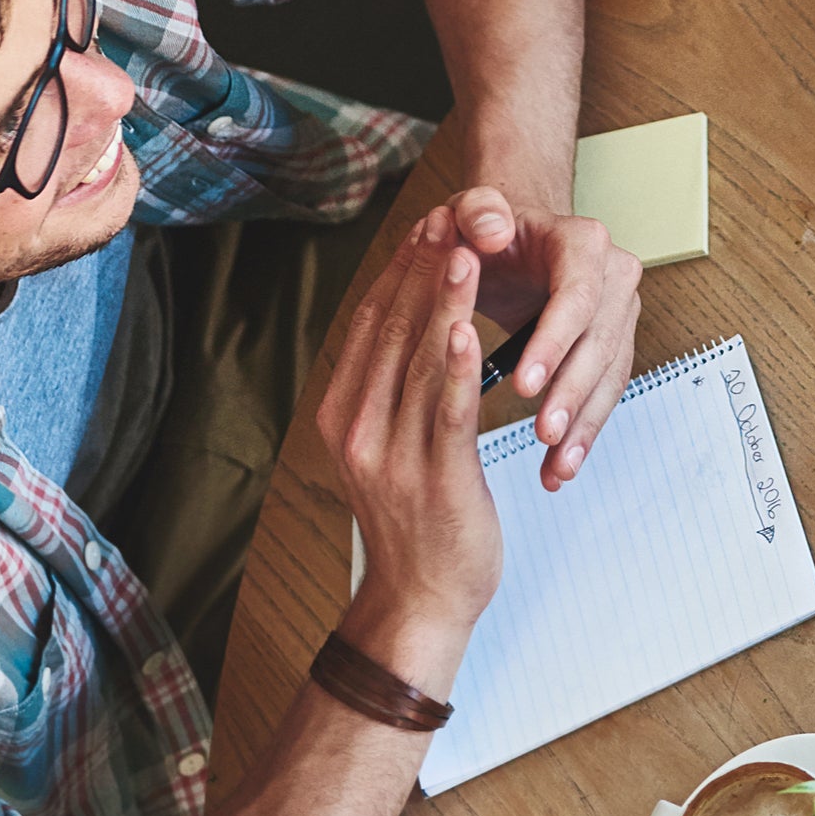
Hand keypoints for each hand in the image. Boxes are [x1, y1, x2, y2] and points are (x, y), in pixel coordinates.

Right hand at [313, 216, 500, 647]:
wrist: (419, 601)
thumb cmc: (414, 522)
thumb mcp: (385, 446)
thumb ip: (388, 391)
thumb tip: (402, 327)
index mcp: (341, 417)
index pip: (369, 326)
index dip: (397, 270)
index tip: (423, 225)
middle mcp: (358, 430)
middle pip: (392, 332)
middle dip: (422, 270)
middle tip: (446, 214)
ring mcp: (393, 456)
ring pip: (422, 362)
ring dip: (445, 301)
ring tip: (462, 248)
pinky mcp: (436, 478)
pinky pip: (448, 412)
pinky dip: (460, 367)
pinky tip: (472, 327)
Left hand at [445, 186, 642, 490]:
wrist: (511, 241)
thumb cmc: (487, 227)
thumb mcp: (472, 209)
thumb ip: (476, 209)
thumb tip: (491, 229)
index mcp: (583, 243)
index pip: (576, 296)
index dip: (554, 342)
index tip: (523, 385)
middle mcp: (614, 275)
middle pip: (600, 342)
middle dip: (572, 393)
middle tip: (543, 434)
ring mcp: (618, 313)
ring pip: (609, 375)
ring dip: (584, 424)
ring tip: (556, 466)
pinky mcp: (611, 346)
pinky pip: (604, 393)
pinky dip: (583, 431)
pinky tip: (561, 465)